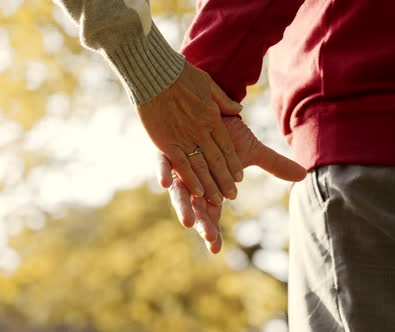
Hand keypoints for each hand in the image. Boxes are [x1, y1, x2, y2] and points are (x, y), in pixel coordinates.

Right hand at [139, 62, 243, 206]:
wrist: (155, 72)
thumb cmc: (181, 74)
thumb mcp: (208, 84)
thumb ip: (224, 101)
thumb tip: (239, 108)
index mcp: (212, 117)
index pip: (226, 146)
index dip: (233, 163)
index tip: (239, 176)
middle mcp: (201, 131)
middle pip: (217, 160)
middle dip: (225, 179)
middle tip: (233, 195)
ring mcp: (184, 138)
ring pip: (202, 167)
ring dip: (211, 185)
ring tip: (219, 200)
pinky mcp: (166, 143)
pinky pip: (181, 165)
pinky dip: (190, 179)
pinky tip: (198, 192)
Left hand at [157, 116, 306, 253]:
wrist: (209, 108)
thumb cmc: (228, 133)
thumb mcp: (252, 150)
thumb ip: (273, 164)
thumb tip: (303, 175)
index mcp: (209, 187)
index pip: (211, 213)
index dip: (212, 230)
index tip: (214, 248)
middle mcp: (191, 182)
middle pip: (195, 207)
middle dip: (200, 222)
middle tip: (206, 235)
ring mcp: (177, 168)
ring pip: (177, 191)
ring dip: (182, 204)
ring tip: (187, 221)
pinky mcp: (166, 150)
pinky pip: (161, 164)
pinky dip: (162, 173)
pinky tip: (164, 184)